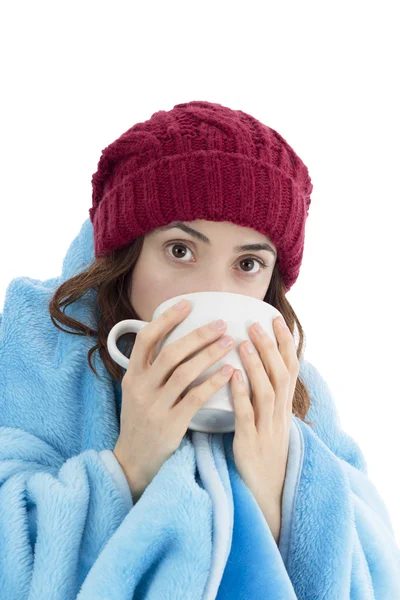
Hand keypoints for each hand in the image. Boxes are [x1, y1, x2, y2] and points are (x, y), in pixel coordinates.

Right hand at [114, 300, 235, 501]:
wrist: (134, 461)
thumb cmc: (141, 420)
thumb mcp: (136, 390)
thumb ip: (150, 367)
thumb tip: (170, 337)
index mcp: (132, 375)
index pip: (145, 339)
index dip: (166, 319)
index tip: (187, 304)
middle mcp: (141, 387)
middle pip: (170, 352)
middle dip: (198, 335)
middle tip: (221, 324)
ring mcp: (155, 406)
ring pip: (185, 372)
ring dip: (210, 354)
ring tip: (230, 342)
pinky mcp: (171, 424)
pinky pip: (195, 398)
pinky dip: (213, 382)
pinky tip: (229, 372)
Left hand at [229, 315, 298, 519]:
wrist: (268, 492)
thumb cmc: (265, 452)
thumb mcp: (271, 422)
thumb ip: (267, 396)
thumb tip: (257, 368)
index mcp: (284, 407)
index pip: (290, 368)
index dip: (285, 342)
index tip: (276, 319)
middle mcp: (279, 414)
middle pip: (281, 374)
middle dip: (270, 346)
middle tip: (256, 323)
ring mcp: (266, 428)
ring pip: (266, 390)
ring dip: (256, 365)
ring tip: (244, 342)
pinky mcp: (250, 442)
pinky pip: (247, 415)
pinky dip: (241, 394)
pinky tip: (231, 377)